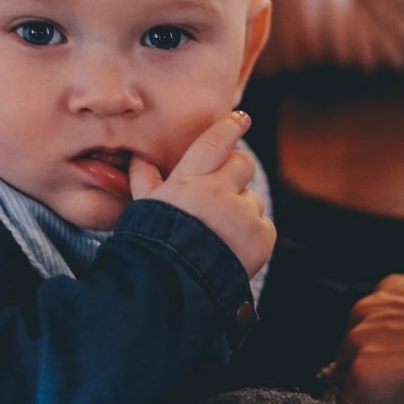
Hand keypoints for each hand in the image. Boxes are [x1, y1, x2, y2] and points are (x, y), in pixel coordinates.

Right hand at [129, 112, 275, 278]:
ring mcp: (244, 214)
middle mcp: (221, 192)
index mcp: (191, 180)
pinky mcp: (262, 237)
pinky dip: (252, 233)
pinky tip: (231, 246)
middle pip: (242, 164)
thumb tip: (140, 158)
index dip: (230, 127)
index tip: (241, 119)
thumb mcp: (144, 207)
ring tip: (219, 231)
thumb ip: (145, 180)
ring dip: (241, 208)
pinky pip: (263, 225)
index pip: (216, 142)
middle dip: (236, 170)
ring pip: (252, 198)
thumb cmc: (153, 243)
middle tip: (223, 187)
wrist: (172, 285)